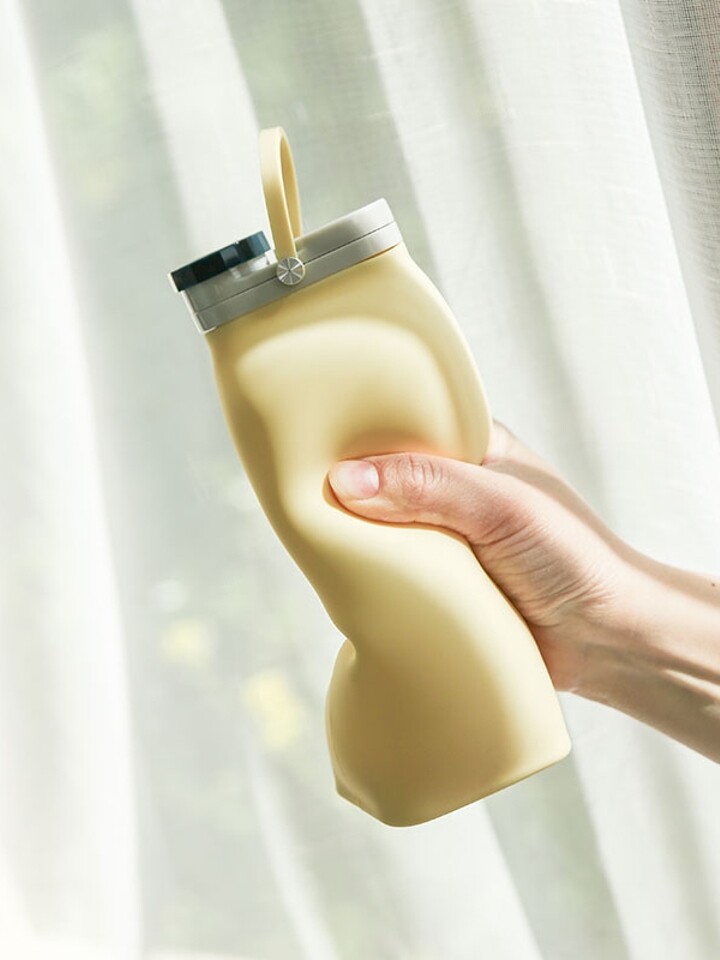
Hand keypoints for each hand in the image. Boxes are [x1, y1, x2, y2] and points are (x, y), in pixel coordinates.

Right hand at [327, 420, 638, 693]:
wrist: (607, 640)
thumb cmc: (573, 556)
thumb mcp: (500, 506)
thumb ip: (428, 487)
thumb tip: (346, 480)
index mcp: (474, 450)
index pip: (404, 426)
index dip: (359, 434)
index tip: (310, 442)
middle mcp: (455, 491)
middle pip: (384, 481)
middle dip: (350, 491)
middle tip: (297, 496)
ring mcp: (447, 540)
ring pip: (384, 531)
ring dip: (359, 541)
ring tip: (310, 540)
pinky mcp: (441, 586)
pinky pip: (393, 577)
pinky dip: (372, 580)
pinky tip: (342, 582)